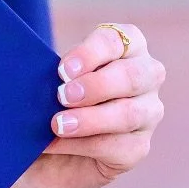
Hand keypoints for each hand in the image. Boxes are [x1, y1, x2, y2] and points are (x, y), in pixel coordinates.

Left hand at [22, 22, 164, 187]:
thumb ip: (57, 74)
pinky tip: (55, 143)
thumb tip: (40, 70)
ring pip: (130, 114)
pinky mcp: (139, 147)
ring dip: (90, 119)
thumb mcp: (53, 79)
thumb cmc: (54, 99)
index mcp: (127, 47)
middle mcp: (147, 76)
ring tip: (57, 124)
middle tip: (62, 96)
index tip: (62, 70)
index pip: (118, 39)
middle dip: (96, 86)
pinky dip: (83, 145)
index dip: (91, 53)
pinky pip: (119, 147)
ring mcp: (148, 113)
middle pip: (133, 76)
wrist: (48, 147)